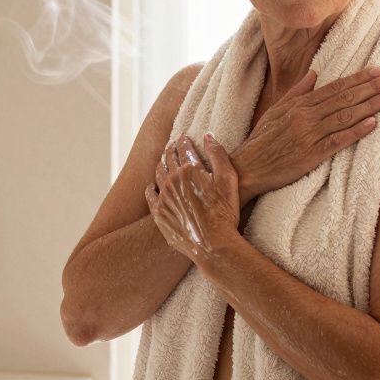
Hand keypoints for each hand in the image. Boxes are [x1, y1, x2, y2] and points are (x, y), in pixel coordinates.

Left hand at [144, 132, 240, 264]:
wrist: (213, 244)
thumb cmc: (224, 212)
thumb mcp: (228, 179)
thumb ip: (218, 154)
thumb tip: (207, 135)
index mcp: (189, 169)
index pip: (183, 149)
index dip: (184, 141)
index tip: (184, 138)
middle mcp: (172, 180)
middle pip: (168, 159)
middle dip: (170, 149)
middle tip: (172, 145)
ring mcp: (164, 196)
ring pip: (158, 174)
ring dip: (160, 164)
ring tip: (163, 161)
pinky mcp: (159, 213)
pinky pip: (150, 195)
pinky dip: (151, 187)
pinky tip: (152, 186)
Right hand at [234, 65, 379, 196]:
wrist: (247, 167)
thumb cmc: (261, 140)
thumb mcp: (275, 111)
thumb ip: (297, 92)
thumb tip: (314, 74)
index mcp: (299, 104)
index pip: (335, 87)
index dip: (358, 78)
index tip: (379, 70)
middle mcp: (306, 116)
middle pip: (345, 98)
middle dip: (372, 86)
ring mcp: (310, 135)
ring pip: (345, 116)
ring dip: (371, 105)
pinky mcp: (312, 154)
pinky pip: (338, 140)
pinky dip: (357, 131)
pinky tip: (374, 123)